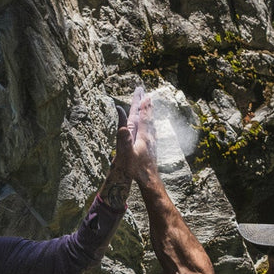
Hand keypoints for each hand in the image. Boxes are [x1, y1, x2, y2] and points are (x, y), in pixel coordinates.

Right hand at [101, 87, 156, 208]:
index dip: (143, 105)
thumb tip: (121, 126)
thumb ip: (124, 141)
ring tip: (149, 105)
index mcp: (144, 136)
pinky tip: (151, 126)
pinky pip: (152, 130)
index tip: (143, 93)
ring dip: (149, 112)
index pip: (143, 116)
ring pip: (151, 123)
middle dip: (147, 105)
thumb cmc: (137, 169)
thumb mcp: (127, 155)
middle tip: (146, 93)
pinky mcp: (152, 147)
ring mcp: (152, 142)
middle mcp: (150, 136)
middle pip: (148, 117)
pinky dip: (150, 123)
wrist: (149, 180)